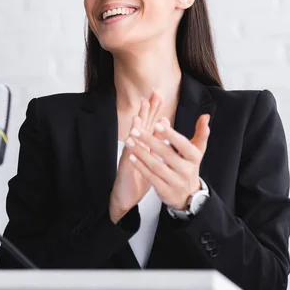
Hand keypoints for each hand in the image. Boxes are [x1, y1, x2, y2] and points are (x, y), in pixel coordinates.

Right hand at [109, 90, 164, 223]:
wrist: (126, 196)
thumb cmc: (138, 177)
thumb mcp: (151, 158)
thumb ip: (156, 141)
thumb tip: (163, 126)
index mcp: (144, 144)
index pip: (150, 123)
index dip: (154, 109)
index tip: (159, 94)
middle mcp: (136, 146)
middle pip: (143, 123)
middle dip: (148, 108)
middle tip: (153, 93)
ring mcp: (131, 154)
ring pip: (135, 134)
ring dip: (139, 119)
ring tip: (143, 105)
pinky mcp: (127, 165)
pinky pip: (131, 151)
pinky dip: (133, 139)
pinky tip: (134, 131)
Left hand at [126, 114, 210, 210]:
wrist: (189, 196)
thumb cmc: (189, 167)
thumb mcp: (196, 151)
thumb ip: (200, 133)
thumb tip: (205, 116)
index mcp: (194, 158)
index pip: (183, 145)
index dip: (171, 135)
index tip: (158, 123)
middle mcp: (186, 170)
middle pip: (167, 154)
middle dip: (150, 141)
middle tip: (135, 131)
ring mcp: (176, 182)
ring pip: (156, 166)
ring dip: (141, 153)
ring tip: (129, 141)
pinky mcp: (165, 191)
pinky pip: (151, 177)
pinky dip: (140, 167)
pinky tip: (132, 156)